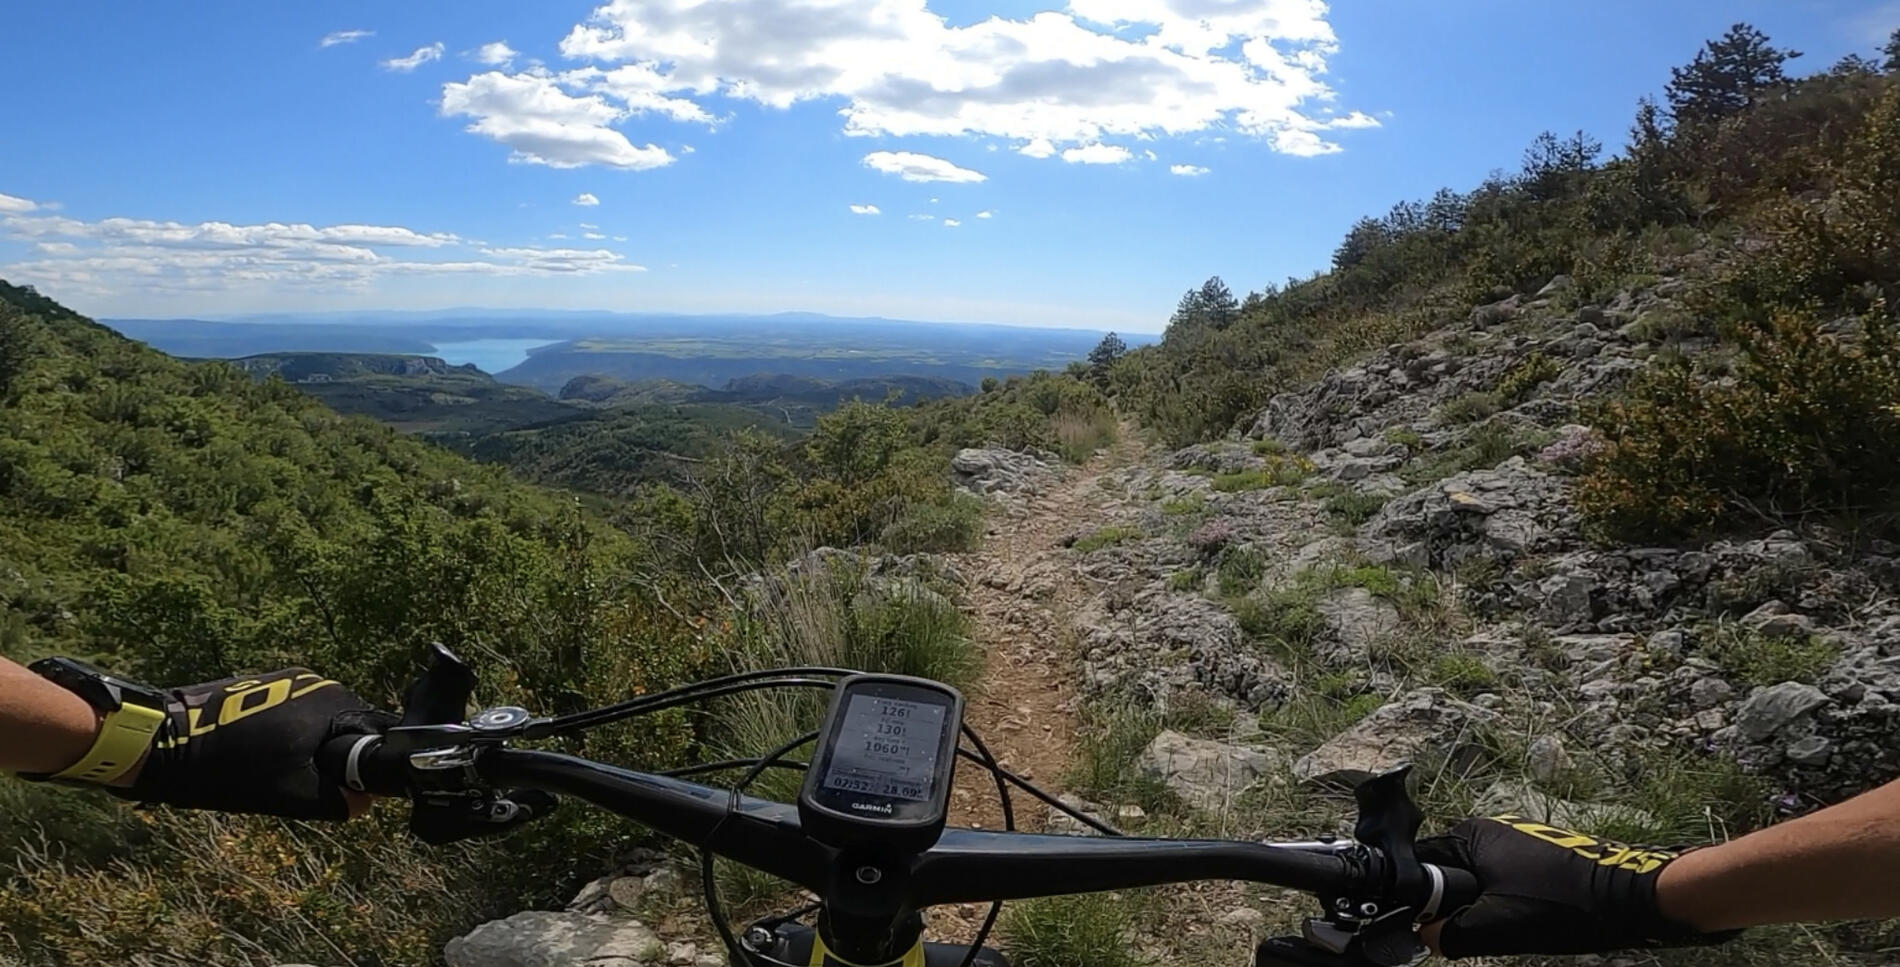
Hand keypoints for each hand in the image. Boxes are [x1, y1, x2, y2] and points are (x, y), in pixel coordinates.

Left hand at [120, 668, 394, 820]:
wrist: (164, 741)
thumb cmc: (229, 768)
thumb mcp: (290, 795)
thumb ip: (336, 800)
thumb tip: (363, 802)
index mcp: (333, 703)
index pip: (374, 732)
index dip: (366, 764)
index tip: (351, 789)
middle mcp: (317, 682)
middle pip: (347, 724)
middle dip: (337, 755)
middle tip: (311, 784)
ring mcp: (288, 678)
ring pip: (320, 719)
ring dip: (311, 745)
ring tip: (280, 770)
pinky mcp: (264, 682)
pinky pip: (295, 711)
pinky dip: (288, 735)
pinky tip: (262, 755)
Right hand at [1415, 815, 1738, 958]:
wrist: (1632, 898)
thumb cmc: (1562, 905)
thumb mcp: (1494, 927)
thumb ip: (1447, 932)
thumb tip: (1427, 934)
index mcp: (1471, 834)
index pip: (1422, 864)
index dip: (1424, 900)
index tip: (1436, 927)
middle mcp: (1490, 829)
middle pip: (1451, 873)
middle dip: (1459, 905)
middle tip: (1480, 930)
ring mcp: (1518, 841)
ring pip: (1480, 881)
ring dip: (1485, 907)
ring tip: (1511, 925)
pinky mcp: (1541, 856)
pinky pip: (1504, 882)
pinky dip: (1508, 903)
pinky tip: (1531, 918)